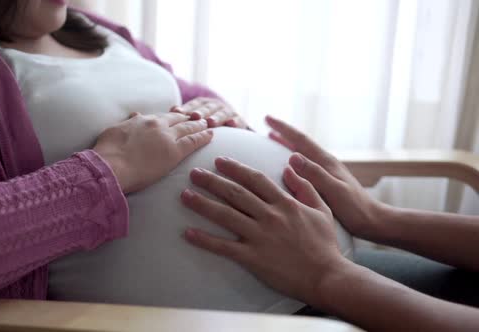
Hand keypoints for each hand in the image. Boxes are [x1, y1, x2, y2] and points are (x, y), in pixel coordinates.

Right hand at [93, 113, 212, 193]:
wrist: (111, 165)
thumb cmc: (107, 153)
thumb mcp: (114, 131)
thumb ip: (128, 123)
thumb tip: (134, 115)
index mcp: (143, 120)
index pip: (162, 117)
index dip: (172, 117)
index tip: (179, 116)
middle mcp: (157, 124)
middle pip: (178, 119)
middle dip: (189, 118)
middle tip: (198, 118)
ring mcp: (167, 137)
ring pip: (189, 127)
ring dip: (200, 125)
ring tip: (208, 124)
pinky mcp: (175, 151)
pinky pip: (194, 141)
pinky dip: (204, 136)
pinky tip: (211, 135)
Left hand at [171, 97, 249, 128]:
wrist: (231, 124)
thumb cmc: (207, 123)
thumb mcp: (197, 118)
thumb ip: (186, 114)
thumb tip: (172, 110)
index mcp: (203, 104)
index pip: (193, 104)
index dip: (186, 108)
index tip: (177, 112)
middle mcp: (215, 105)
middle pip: (207, 108)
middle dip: (201, 112)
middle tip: (194, 116)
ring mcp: (228, 112)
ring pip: (222, 113)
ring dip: (216, 117)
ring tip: (211, 122)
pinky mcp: (240, 120)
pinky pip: (238, 121)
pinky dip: (236, 122)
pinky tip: (232, 124)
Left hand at [180, 157, 346, 303]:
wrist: (327, 276)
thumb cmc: (325, 245)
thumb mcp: (322, 210)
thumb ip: (306, 187)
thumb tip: (290, 168)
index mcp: (285, 203)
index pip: (255, 179)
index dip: (235, 168)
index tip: (219, 160)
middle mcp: (269, 216)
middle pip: (235, 193)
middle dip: (212, 181)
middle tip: (193, 172)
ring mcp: (260, 236)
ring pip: (225, 215)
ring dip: (202, 204)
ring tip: (184, 195)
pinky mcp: (253, 257)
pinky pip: (224, 247)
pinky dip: (205, 240)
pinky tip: (188, 233)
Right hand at [265, 115, 387, 240]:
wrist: (374, 222)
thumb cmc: (355, 210)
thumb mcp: (334, 191)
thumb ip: (315, 174)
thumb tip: (292, 156)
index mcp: (326, 163)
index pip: (301, 140)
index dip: (283, 128)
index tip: (267, 118)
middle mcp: (326, 164)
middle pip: (300, 143)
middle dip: (282, 133)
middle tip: (265, 124)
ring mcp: (327, 172)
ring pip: (301, 153)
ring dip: (286, 144)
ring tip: (271, 139)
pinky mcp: (326, 182)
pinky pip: (304, 165)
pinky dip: (292, 160)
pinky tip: (288, 166)